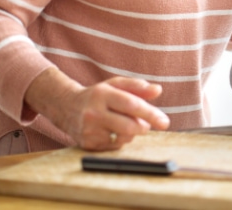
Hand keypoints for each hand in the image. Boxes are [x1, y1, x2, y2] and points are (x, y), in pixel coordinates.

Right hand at [25, 68, 170, 149]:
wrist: (66, 107)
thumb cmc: (98, 95)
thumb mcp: (115, 84)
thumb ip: (137, 86)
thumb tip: (158, 90)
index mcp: (102, 94)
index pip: (132, 105)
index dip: (151, 113)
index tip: (164, 122)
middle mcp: (93, 113)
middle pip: (129, 126)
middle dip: (144, 126)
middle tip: (145, 123)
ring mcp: (89, 130)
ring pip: (124, 138)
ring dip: (132, 133)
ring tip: (124, 123)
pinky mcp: (87, 145)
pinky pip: (115, 147)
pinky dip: (120, 140)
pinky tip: (113, 131)